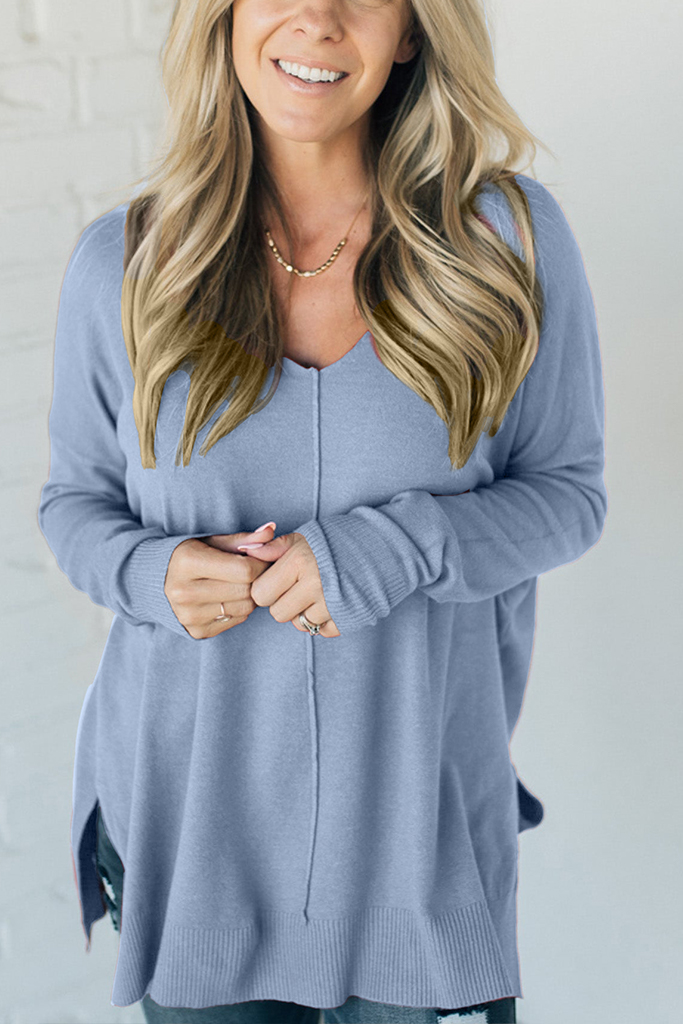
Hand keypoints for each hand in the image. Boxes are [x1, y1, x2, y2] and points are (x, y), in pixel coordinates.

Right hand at [165, 524, 276, 638]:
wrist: (155, 582)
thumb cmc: (191, 556)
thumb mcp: (213, 542)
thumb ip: (243, 539)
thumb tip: (271, 530)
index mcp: (187, 562)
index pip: (244, 570)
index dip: (261, 563)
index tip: (262, 558)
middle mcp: (184, 592)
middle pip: (246, 590)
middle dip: (257, 579)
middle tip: (255, 570)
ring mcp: (189, 615)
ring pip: (245, 607)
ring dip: (250, 595)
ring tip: (240, 583)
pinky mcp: (196, 631)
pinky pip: (237, 620)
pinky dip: (240, 608)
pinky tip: (229, 597)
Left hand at [215, 531, 340, 637]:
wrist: (382, 548)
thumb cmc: (336, 542)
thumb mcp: (303, 538)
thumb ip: (272, 547)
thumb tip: (246, 550)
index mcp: (299, 562)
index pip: (261, 593)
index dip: (266, 587)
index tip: (278, 579)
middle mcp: (315, 585)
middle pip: (277, 613)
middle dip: (283, 602)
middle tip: (297, 587)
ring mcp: (332, 605)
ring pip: (299, 624)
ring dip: (303, 612)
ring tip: (316, 593)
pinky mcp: (347, 619)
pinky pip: (321, 631)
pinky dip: (323, 621)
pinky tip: (330, 602)